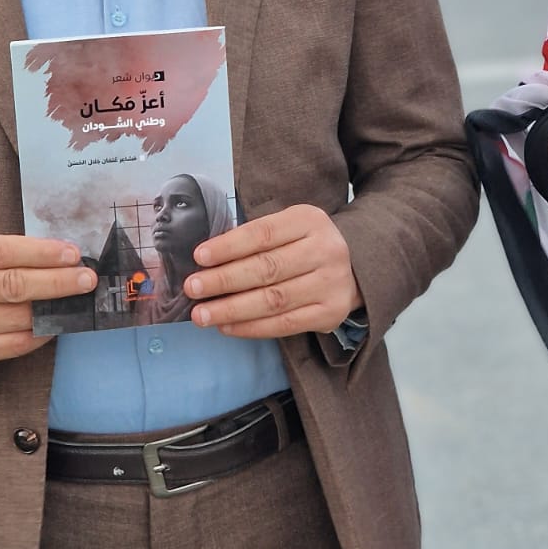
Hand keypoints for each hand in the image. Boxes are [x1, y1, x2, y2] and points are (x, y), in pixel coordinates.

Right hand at [0, 234, 91, 365]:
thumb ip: (16, 250)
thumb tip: (68, 259)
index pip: (4, 252)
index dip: (42, 253)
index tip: (74, 254)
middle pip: (13, 286)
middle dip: (57, 282)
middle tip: (88, 279)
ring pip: (19, 317)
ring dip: (55, 308)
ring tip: (78, 300)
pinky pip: (17, 344)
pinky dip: (43, 332)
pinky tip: (58, 321)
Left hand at [185, 205, 361, 339]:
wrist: (355, 267)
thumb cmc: (305, 245)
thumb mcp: (289, 227)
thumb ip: (255, 238)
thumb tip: (206, 261)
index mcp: (310, 220)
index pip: (263, 233)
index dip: (229, 246)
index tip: (199, 257)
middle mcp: (325, 250)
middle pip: (267, 268)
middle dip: (224, 280)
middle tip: (192, 288)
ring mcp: (330, 284)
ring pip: (273, 300)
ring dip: (232, 309)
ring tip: (201, 314)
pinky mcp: (330, 313)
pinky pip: (285, 324)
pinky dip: (251, 327)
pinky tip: (227, 327)